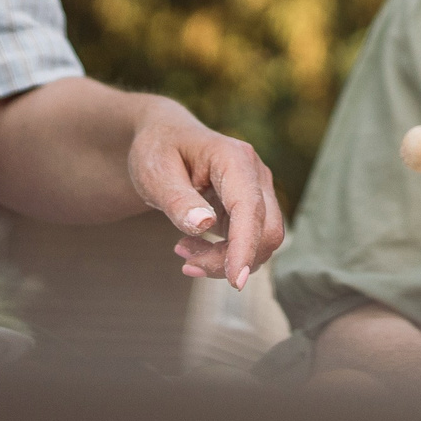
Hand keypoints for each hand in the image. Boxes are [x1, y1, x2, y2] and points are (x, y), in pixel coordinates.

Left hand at [137, 103, 282, 289]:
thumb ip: (178, 200)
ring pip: (261, 240)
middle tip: (185, 264)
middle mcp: (255, 173)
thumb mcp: (155, 173)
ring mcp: (257, 189)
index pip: (249, 208)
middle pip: (265, 230)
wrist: (164, 138)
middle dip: (230, 259)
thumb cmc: (157, 151)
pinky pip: (250, 240)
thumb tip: (204, 225)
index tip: (235, 282)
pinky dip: (226, 254)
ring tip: (182, 251)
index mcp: (234, 158)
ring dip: (225, 259)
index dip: (245, 246)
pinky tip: (193, 247)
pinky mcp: (251, 206)